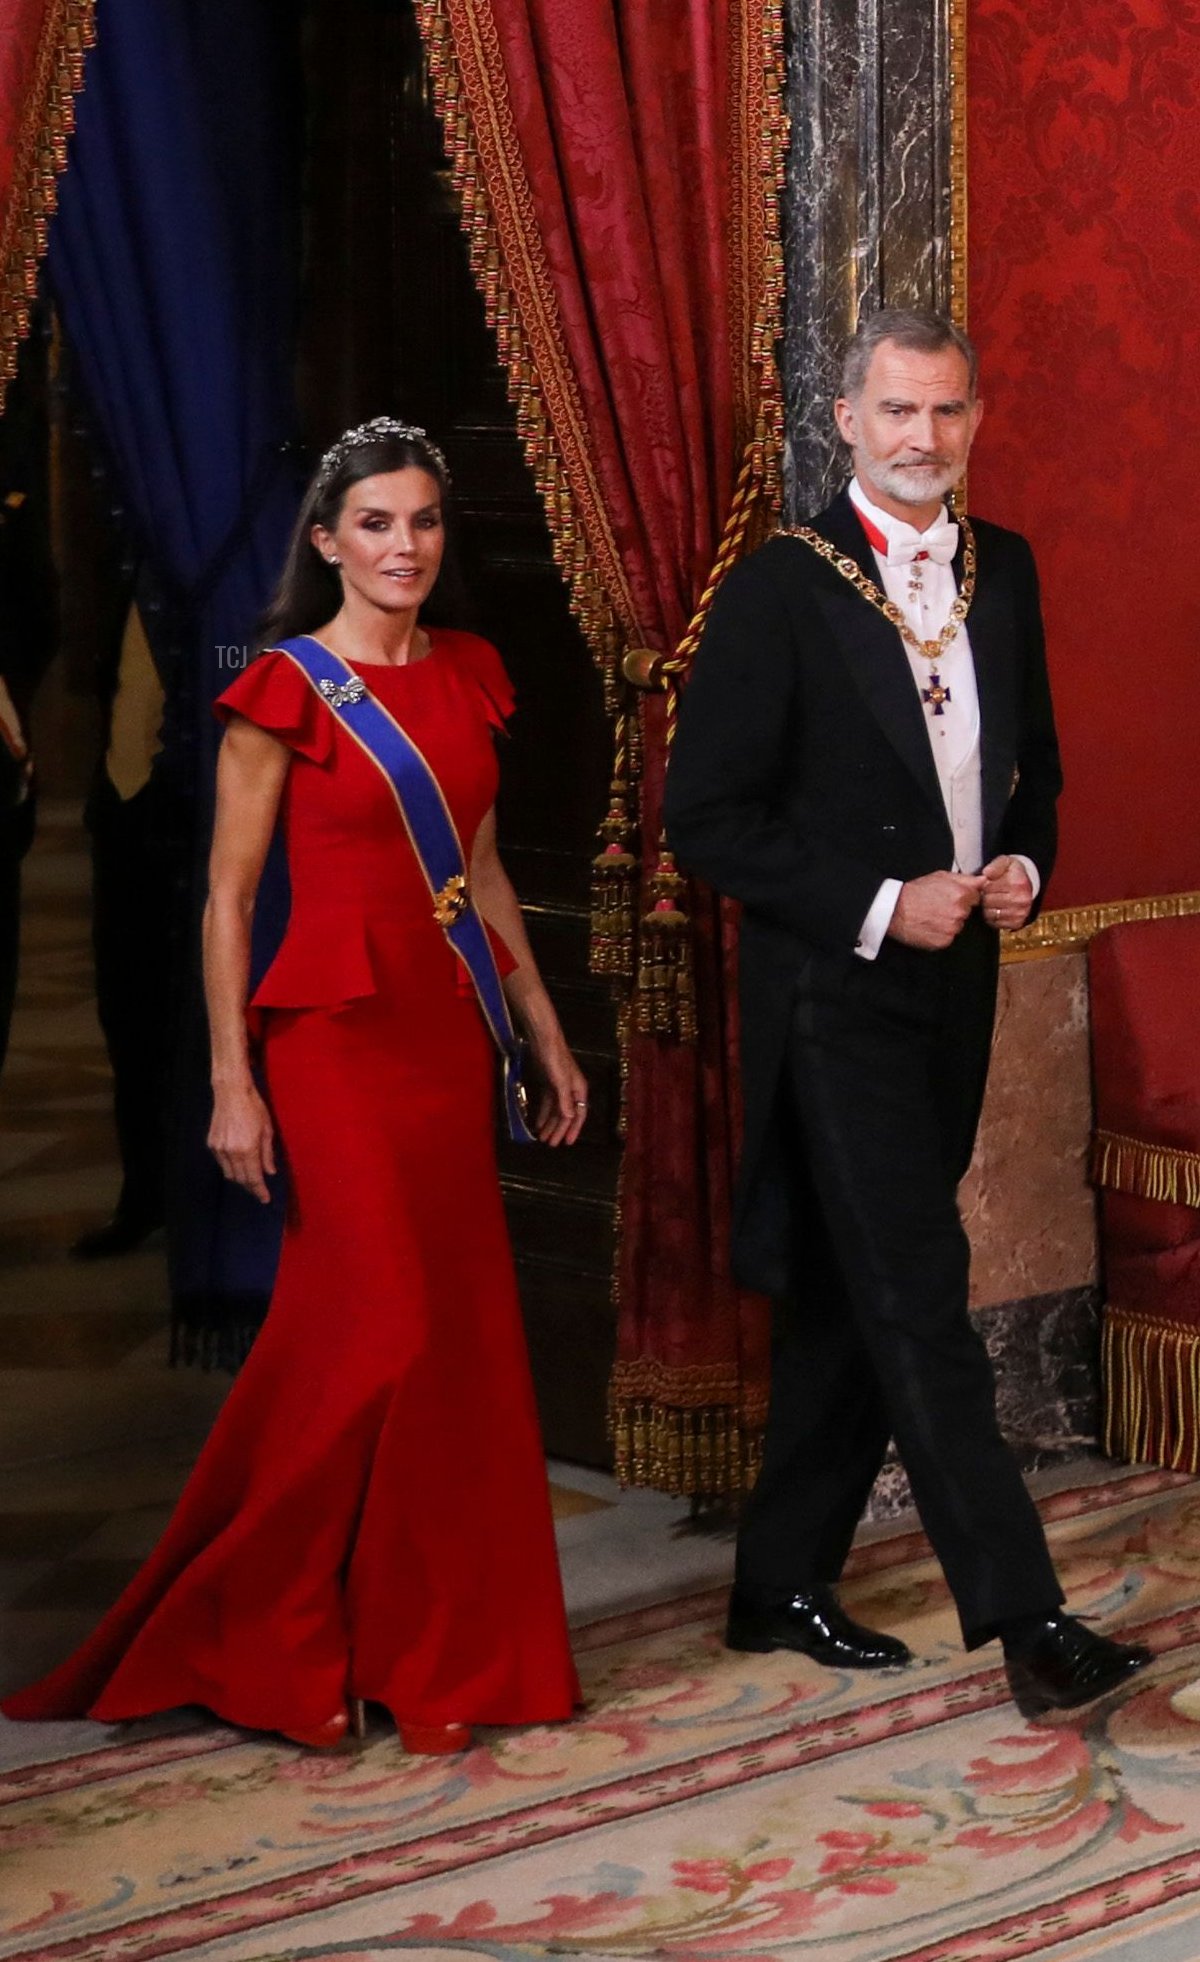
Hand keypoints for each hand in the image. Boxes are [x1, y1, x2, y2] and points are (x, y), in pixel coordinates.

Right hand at [208, 1081, 276, 1202]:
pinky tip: (238, 1165)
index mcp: (248, 1149)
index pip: (254, 1178)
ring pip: (229, 1174)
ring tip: (250, 1180)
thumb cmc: (254, 1107)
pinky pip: (222, 1164)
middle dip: (251, 1187)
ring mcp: (219, 1149)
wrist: (231, 1092)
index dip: (260, 1191)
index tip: (265, 1199)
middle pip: (241, 1179)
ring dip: (240, 1179)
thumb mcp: (267, 1130)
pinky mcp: (212, 1144)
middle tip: (259, 1191)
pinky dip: (231, 1168)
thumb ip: (268, 1154)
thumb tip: (270, 1172)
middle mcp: (232, 1152)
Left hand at [529, 1031, 588, 1146]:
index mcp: (579, 1090)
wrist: (544, 1040)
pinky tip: (538, 1122)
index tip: (567, 1143)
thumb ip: (565, 1100)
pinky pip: (548, 1102)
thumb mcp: (560, 1081)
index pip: (579, 1114)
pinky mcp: (549, 1082)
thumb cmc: (555, 1059)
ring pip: (556, 1110)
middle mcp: (571, 1090)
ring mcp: (560, 1086)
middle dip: (559, 1130)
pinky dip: (544, 1113)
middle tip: (550, 1144)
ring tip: (542, 1137)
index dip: (573, 1129)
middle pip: (566, 1114)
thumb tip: (569, 1118)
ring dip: (550, 1123)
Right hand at [887, 871, 984, 949]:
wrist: (894, 910)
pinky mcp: (944, 942)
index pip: (976, 899)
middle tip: (938, 906)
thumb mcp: (941, 876)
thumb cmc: (916, 891)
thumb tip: (984, 881)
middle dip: (957, 910)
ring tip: (932, 916)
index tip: (951, 897)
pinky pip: (948, 938)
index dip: (964, 897)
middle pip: (967, 913)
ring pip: (958, 926)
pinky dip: (941, 934)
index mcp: (962, 894)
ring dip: (949, 923)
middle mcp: (960, 912)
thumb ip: (966, 879)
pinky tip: (929, 926)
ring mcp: (953, 929)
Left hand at [980, 854, 1033, 932]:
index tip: (990, 882)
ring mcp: (1020, 913)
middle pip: (987, 901)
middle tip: (991, 892)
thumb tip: (986, 874)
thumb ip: (996, 865)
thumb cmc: (1014, 873)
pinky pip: (995, 923)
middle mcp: (1021, 900)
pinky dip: (992, 917)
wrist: (1028, 885)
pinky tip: (998, 909)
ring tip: (994, 900)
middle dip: (985, 896)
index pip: (987, 887)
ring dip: (987, 907)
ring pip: (989, 913)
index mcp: (1018, 883)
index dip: (985, 884)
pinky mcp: (1017, 923)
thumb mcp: (1006, 862)